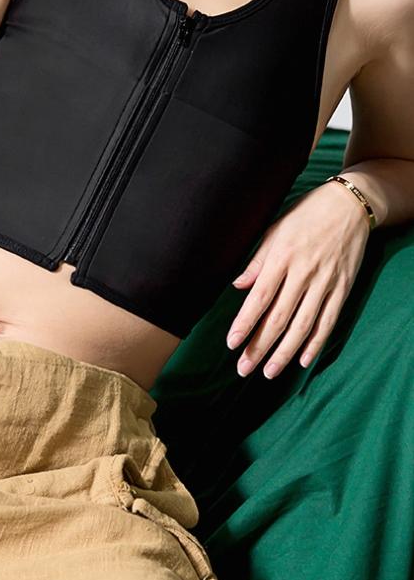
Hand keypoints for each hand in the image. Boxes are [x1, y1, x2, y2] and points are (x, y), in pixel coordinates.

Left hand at [226, 181, 370, 378]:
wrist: (347, 206)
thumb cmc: (305, 216)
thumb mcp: (274, 231)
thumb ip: (256, 261)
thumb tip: (237, 285)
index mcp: (282, 258)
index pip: (260, 298)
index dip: (245, 323)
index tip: (232, 343)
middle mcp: (303, 273)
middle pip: (279, 318)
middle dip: (260, 346)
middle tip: (244, 369)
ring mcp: (325, 283)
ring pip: (303, 326)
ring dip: (285, 352)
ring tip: (269, 372)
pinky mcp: (343, 289)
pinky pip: (328, 321)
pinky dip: (316, 343)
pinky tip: (302, 360)